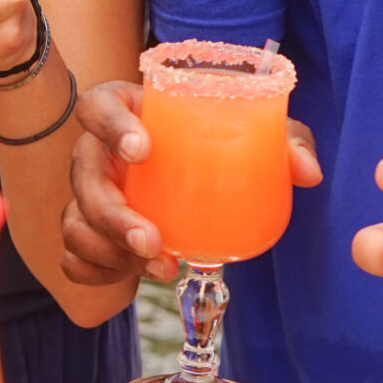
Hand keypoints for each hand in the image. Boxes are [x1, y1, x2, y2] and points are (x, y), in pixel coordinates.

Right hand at [57, 79, 323, 287]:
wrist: (195, 182)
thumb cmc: (217, 144)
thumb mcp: (254, 134)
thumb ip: (284, 141)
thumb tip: (308, 173)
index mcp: (128, 112)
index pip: (98, 105)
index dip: (111, 125)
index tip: (143, 150)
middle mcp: (100, 152)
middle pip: (84, 174)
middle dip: (112, 213)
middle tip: (153, 239)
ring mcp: (89, 194)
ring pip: (76, 221)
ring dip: (109, 251)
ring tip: (159, 266)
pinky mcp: (89, 232)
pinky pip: (74, 257)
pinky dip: (96, 272)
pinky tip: (132, 278)